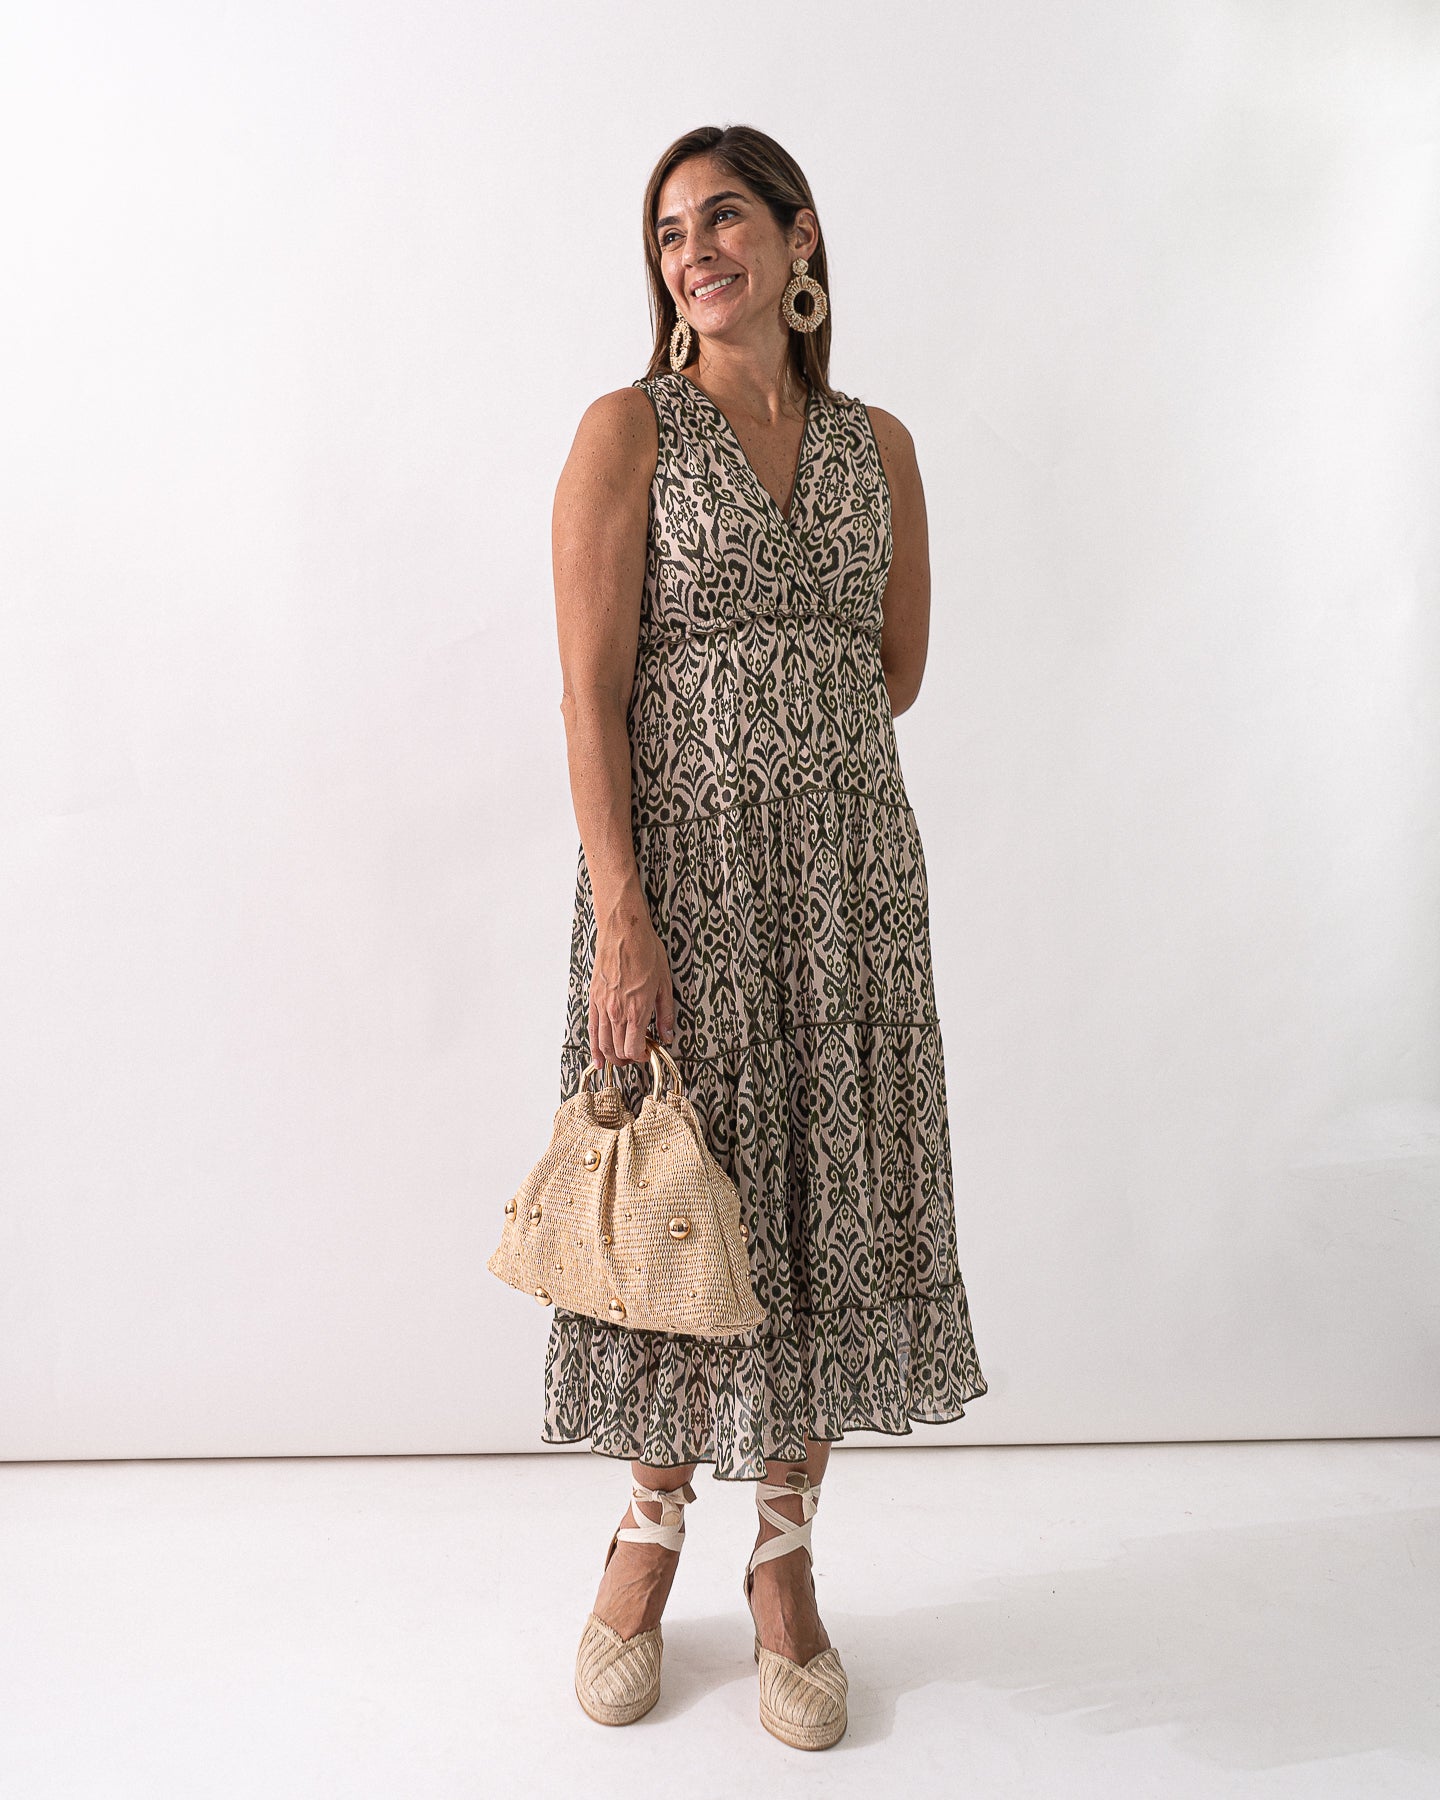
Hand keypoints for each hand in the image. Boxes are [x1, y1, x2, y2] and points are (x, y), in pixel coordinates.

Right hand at [589, 911, 675, 1067]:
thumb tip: (667, 1035)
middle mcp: (617, 1012)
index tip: (648, 1051)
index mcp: (637, 1010)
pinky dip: (594, 1047)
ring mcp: (603, 1006)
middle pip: (618, 1051)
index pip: (634, 1049)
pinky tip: (598, 1059)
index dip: (642, 1056)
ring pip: (603, 1044)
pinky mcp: (594, 998)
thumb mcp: (665, 984)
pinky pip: (592, 1029)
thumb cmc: (645, 952)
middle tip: (637, 1055)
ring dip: (612, 1056)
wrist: (623, 931)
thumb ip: (665, 1014)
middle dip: (628, 1059)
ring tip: (621, 1059)